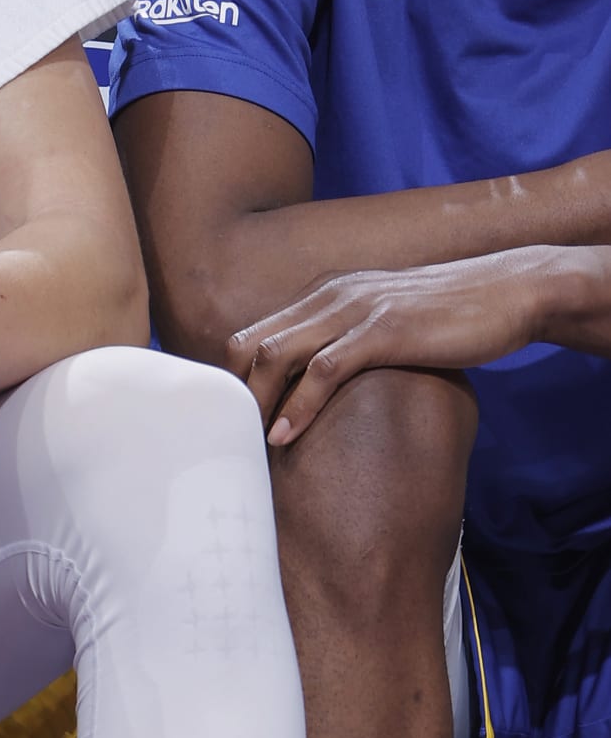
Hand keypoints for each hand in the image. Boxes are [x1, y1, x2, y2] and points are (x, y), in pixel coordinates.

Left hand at [226, 248, 564, 443]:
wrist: (509, 292)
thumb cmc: (451, 315)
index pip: (256, 333)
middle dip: (234, 394)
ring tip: (246, 445)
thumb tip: (324, 381)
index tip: (228, 421)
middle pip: (254, 344)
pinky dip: (298, 406)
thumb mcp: (386, 321)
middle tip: (227, 439)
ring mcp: (356, 310)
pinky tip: (284, 437)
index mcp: (326, 294)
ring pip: (279, 354)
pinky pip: (325, 370)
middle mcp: (330, 296)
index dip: (235, 379)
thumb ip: (351, 340)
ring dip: (257, 403)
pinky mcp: (384, 331)